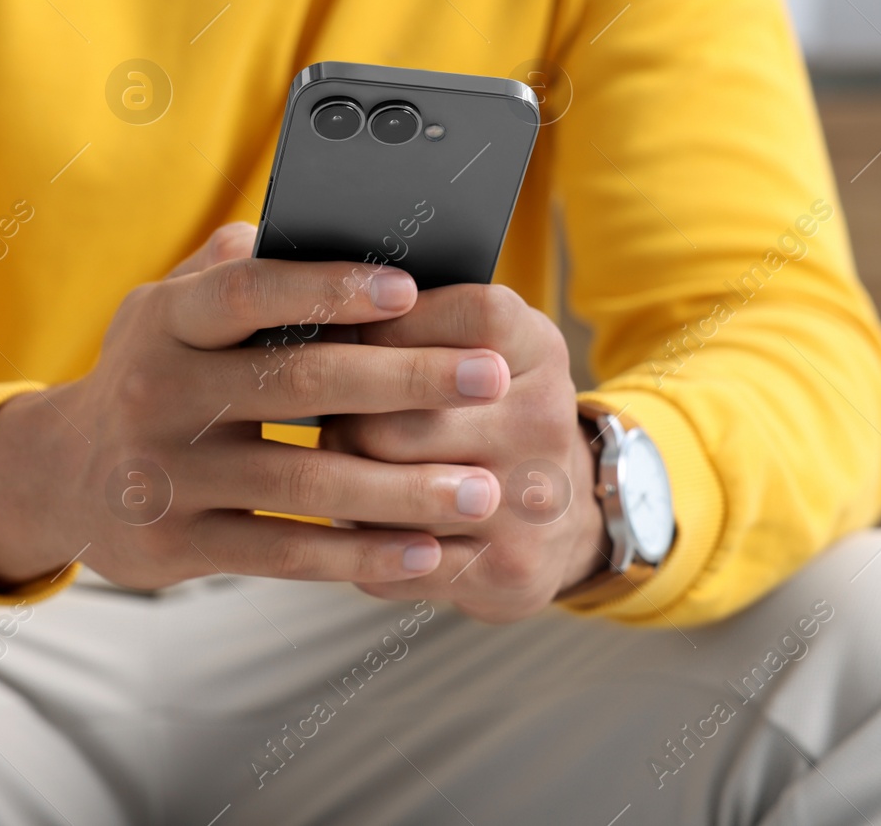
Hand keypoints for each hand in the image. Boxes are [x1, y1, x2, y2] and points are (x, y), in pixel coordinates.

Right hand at [0, 223, 510, 590]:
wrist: (63, 476)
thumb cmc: (155, 372)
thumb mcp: (171, 309)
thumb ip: (239, 266)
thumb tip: (335, 225)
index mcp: (166, 319)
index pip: (248, 290)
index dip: (329, 287)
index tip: (412, 288)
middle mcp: (158, 391)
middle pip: (300, 384)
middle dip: (408, 380)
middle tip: (491, 379)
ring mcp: (165, 475)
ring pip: (305, 481)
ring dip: (404, 488)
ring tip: (482, 488)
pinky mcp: (178, 546)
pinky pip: (287, 553)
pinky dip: (363, 555)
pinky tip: (428, 551)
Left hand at [319, 284, 604, 622]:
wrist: (563, 517)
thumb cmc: (490, 412)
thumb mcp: (484, 347)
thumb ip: (416, 321)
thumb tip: (317, 312)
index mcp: (538, 350)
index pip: (467, 315)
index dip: (392, 324)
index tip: (353, 332)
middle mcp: (542, 422)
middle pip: (399, 409)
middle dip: (346, 412)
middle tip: (329, 413)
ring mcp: (529, 501)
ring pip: (387, 482)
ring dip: (344, 475)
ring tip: (339, 463)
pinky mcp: (507, 567)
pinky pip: (395, 554)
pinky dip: (361, 539)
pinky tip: (359, 519)